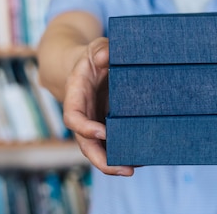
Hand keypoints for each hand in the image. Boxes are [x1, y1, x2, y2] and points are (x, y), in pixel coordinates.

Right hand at [62, 37, 134, 175]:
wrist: (90, 66)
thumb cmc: (94, 56)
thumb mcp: (96, 47)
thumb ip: (100, 49)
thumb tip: (106, 56)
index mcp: (76, 96)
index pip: (73, 117)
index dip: (85, 128)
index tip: (103, 133)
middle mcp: (83, 115)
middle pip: (86, 144)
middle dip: (102, 160)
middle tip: (125, 169)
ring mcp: (94, 124)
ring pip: (98, 150)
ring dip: (114, 164)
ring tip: (135, 169)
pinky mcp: (107, 128)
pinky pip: (112, 145)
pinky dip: (124, 154)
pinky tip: (143, 160)